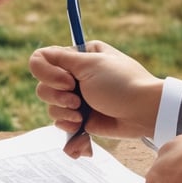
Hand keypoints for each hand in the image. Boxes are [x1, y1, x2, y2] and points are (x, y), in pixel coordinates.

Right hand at [29, 41, 163, 156]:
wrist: (143, 112)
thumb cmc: (121, 84)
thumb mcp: (90, 64)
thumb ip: (61, 59)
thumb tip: (38, 55)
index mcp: (77, 57)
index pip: (42, 60)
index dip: (48, 73)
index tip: (68, 81)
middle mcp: (74, 77)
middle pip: (42, 86)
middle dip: (57, 97)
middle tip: (76, 100)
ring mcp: (77, 98)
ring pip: (50, 107)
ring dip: (64, 113)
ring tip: (81, 116)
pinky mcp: (81, 119)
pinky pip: (60, 123)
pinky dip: (67, 127)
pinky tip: (80, 126)